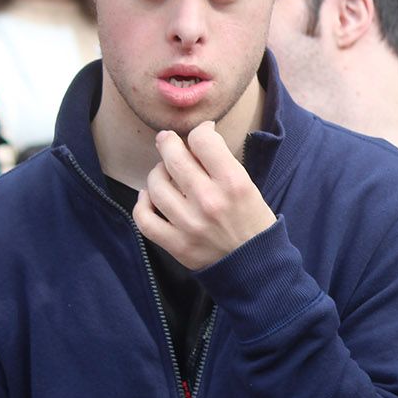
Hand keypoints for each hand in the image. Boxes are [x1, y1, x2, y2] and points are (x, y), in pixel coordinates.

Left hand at [133, 122, 276, 270]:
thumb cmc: (253, 221)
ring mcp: (189, 224)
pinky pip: (144, 219)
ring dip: (156, 174)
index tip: (202, 134)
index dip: (200, 131)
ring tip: (164, 174)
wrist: (255, 266)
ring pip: (155, 186)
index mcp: (233, 183)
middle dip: (167, 142)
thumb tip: (197, 139)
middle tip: (167, 141)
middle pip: (173, 158)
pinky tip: (149, 198)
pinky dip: (142, 204)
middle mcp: (209, 201)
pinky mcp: (176, 244)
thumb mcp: (248, 186)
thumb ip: (221, 164)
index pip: (202, 141)